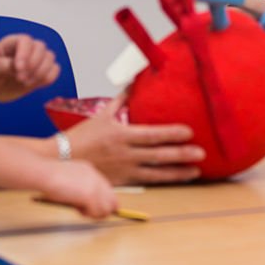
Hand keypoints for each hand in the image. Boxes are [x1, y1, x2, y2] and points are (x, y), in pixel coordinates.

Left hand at [0, 34, 59, 101]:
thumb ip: (1, 65)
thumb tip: (14, 65)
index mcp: (11, 43)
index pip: (25, 40)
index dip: (24, 53)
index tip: (18, 68)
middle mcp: (26, 48)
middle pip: (40, 47)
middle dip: (33, 65)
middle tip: (20, 79)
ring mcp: (35, 60)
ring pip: (50, 57)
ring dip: (41, 72)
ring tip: (26, 83)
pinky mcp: (41, 72)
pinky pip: (54, 70)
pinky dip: (48, 77)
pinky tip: (35, 84)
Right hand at [40, 160, 117, 218]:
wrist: (46, 174)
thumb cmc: (50, 178)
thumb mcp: (69, 180)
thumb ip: (79, 188)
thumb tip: (85, 204)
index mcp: (90, 170)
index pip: (105, 188)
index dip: (103, 201)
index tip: (98, 210)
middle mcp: (95, 176)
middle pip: (111, 198)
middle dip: (103, 209)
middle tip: (90, 213)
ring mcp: (94, 186)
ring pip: (106, 208)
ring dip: (96, 214)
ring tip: (82, 211)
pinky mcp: (90, 196)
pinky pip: (97, 212)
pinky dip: (89, 215)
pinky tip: (79, 210)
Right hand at [66, 98, 205, 184]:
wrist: (63, 160)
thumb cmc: (83, 135)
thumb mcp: (102, 114)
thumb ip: (121, 99)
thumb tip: (135, 81)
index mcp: (122, 135)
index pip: (152, 134)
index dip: (171, 133)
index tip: (189, 131)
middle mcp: (126, 154)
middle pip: (158, 155)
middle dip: (181, 154)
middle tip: (201, 152)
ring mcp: (125, 170)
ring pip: (156, 173)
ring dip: (178, 172)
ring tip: (196, 170)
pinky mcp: (123, 182)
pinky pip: (147, 182)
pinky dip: (164, 181)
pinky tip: (177, 179)